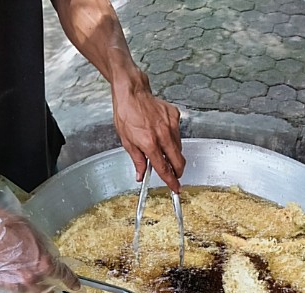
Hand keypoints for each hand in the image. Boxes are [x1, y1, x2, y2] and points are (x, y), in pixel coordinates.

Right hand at [0, 201, 80, 292]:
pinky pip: (14, 292)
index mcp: (45, 265)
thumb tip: (54, 263)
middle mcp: (31, 279)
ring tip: (34, 285)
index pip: (64, 278)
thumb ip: (48, 253)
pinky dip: (18, 289)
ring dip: (36, 292)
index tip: (77, 287)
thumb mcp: (38, 236)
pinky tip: (17, 280)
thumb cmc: (10, 228)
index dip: (72, 283)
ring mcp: (15, 285)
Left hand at [112, 70, 185, 192]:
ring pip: (179, 148)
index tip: (176, 188)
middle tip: (175, 175)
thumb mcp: (126, 141)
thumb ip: (137, 160)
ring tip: (163, 150)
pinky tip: (163, 133)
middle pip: (178, 161)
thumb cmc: (126, 113)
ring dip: (174, 154)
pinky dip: (172, 138)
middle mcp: (163, 135)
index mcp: (149, 143)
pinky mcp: (175, 116)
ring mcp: (171, 125)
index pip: (164, 168)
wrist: (131, 92)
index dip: (171, 181)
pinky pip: (178, 133)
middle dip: (178, 171)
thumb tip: (140, 175)